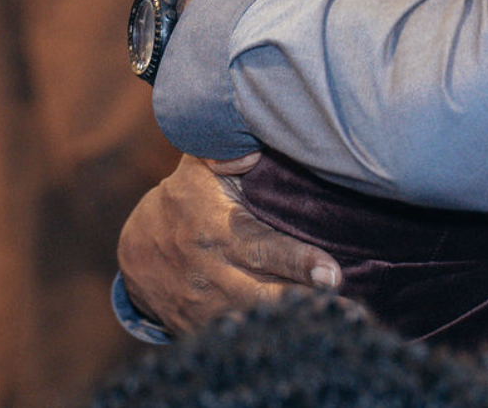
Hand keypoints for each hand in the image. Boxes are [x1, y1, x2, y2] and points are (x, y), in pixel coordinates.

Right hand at [117, 154, 342, 334]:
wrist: (136, 253)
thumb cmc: (183, 200)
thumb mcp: (199, 168)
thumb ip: (228, 150)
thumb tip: (255, 148)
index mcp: (216, 233)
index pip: (264, 249)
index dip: (299, 263)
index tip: (332, 274)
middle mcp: (213, 276)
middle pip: (267, 298)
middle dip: (307, 303)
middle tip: (351, 306)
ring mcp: (208, 310)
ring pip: (259, 324)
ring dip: (297, 322)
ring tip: (344, 320)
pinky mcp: (204, 332)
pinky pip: (246, 340)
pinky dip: (275, 337)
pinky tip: (308, 330)